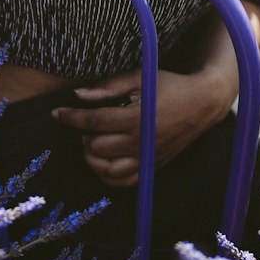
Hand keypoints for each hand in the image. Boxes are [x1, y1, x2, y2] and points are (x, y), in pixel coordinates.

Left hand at [52, 68, 228, 187]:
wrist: (202, 103)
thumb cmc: (170, 86)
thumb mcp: (139, 77)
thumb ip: (108, 87)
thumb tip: (78, 95)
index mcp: (135, 118)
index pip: (92, 122)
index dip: (70, 117)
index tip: (57, 113)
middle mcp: (140, 142)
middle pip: (96, 148)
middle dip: (82, 136)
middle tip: (84, 124)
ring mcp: (146, 158)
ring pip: (107, 171)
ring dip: (91, 158)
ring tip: (91, 142)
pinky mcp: (152, 167)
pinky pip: (125, 182)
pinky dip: (108, 176)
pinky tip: (103, 161)